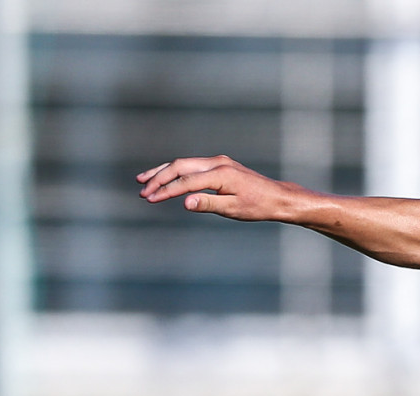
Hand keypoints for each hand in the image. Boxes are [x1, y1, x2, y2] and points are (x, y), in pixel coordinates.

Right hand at [138, 155, 310, 222]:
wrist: (277, 197)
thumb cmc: (258, 206)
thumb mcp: (233, 209)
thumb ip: (208, 204)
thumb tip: (185, 202)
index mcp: (220, 174)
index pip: (186, 181)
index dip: (166, 190)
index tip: (150, 198)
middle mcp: (217, 163)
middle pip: (179, 166)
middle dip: (158, 177)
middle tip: (142, 190)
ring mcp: (218, 161)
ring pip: (184, 163)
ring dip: (163, 172)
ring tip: (143, 180)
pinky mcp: (219, 164)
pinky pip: (192, 165)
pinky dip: (177, 171)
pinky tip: (165, 178)